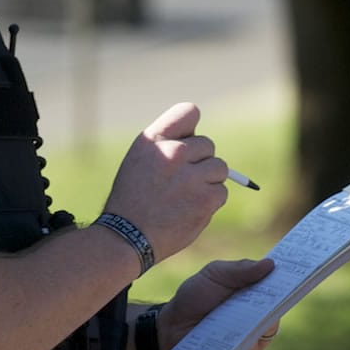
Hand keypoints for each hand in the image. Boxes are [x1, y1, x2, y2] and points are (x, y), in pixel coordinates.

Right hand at [102, 103, 229, 262]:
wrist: (127, 237)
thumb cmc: (133, 199)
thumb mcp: (139, 160)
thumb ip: (167, 144)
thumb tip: (199, 140)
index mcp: (154, 139)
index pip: (190, 112)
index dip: (191, 130)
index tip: (185, 144)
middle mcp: (173, 152)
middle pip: (208, 145)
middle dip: (199, 163)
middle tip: (179, 184)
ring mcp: (191, 176)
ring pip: (220, 168)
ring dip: (208, 182)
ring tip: (184, 198)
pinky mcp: (206, 198)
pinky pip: (222, 192)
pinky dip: (210, 202)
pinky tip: (189, 211)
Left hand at [163, 258, 277, 349]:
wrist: (171, 328)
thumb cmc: (194, 298)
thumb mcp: (215, 274)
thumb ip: (240, 269)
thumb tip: (271, 264)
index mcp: (254, 291)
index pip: (278, 284)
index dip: (288, 277)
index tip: (297, 269)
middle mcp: (260, 314)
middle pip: (279, 305)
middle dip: (280, 295)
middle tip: (282, 286)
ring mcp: (256, 336)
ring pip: (270, 325)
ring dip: (263, 316)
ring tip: (256, 306)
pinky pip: (256, 345)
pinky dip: (250, 337)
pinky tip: (244, 330)